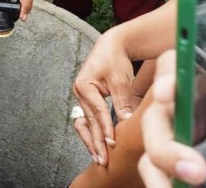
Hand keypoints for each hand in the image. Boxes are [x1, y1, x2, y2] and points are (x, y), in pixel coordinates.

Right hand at [72, 26, 136, 166]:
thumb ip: (122, 102)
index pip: (97, 112)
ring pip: (86, 123)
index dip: (106, 129)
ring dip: (92, 140)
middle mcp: (79, 92)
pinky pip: (89, 118)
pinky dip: (94, 131)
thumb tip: (126, 124)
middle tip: (102, 160)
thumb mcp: (121, 80)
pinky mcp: (88, 98)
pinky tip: (97, 145)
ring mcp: (81, 96)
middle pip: (89, 122)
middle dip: (95, 142)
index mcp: (84, 85)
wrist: (112, 45)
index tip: (113, 144)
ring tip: (97, 157)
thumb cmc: (116, 59)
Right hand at [139, 50, 205, 187]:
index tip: (167, 94)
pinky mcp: (180, 169)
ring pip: (151, 149)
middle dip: (165, 143)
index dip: (166, 76)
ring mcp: (181, 139)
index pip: (175, 66)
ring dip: (162, 170)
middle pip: (156, 115)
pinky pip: (158, 175)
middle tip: (195, 171)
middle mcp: (188, 108)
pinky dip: (164, 185)